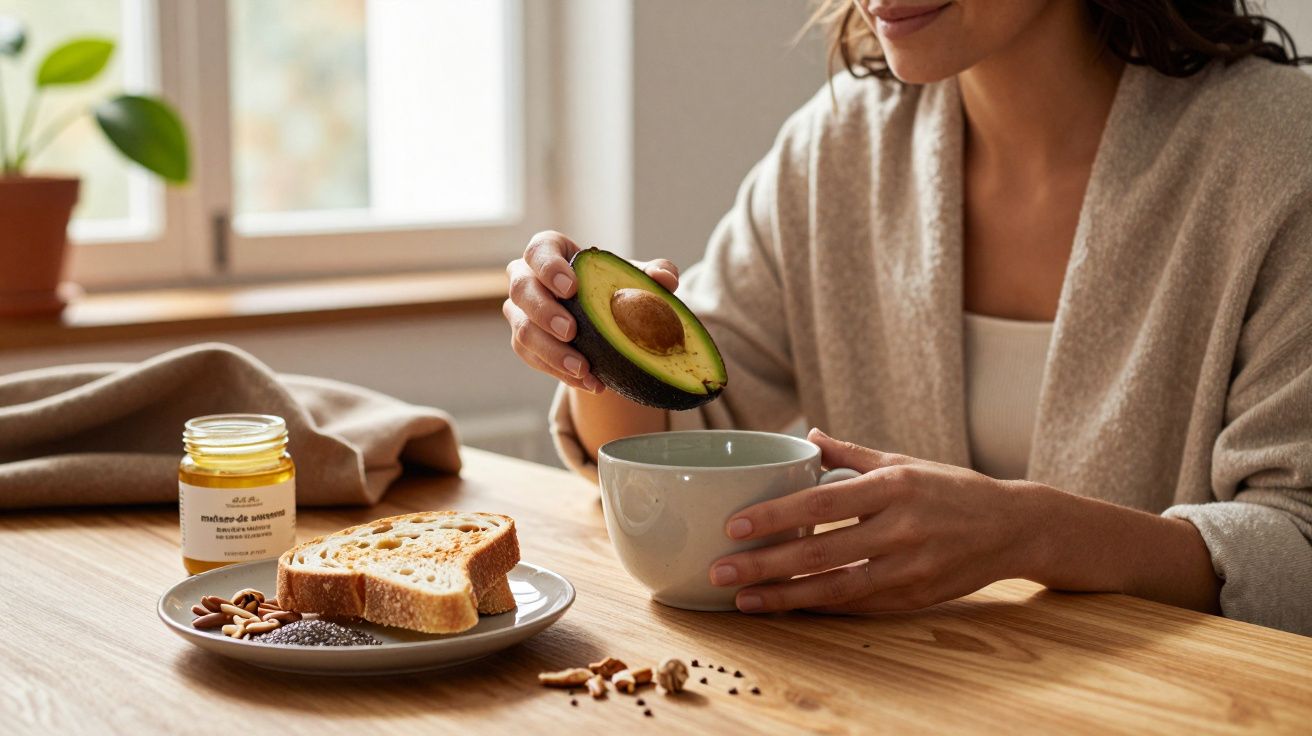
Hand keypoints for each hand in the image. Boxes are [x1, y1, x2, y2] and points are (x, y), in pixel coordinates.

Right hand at [503, 231, 679, 393]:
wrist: (602, 319)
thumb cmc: (612, 287)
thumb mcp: (633, 278)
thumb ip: (653, 273)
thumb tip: (666, 277)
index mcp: (548, 253)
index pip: (538, 252)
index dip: (549, 268)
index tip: (572, 288)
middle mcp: (525, 280)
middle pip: (522, 291)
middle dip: (545, 312)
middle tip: (571, 331)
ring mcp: (520, 313)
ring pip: (523, 331)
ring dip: (552, 353)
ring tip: (583, 368)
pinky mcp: (524, 343)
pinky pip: (534, 360)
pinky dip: (561, 373)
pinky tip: (589, 382)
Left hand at [708, 428, 1037, 612]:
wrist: (1014, 527)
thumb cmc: (951, 488)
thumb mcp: (904, 461)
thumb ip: (852, 455)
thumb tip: (809, 437)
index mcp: (894, 486)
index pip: (823, 503)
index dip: (776, 517)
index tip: (734, 525)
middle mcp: (902, 528)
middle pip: (822, 553)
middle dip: (766, 565)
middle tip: (721, 569)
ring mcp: (911, 568)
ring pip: (837, 589)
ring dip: (785, 597)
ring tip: (742, 599)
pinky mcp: (916, 597)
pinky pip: (858, 605)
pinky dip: (819, 607)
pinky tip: (785, 606)